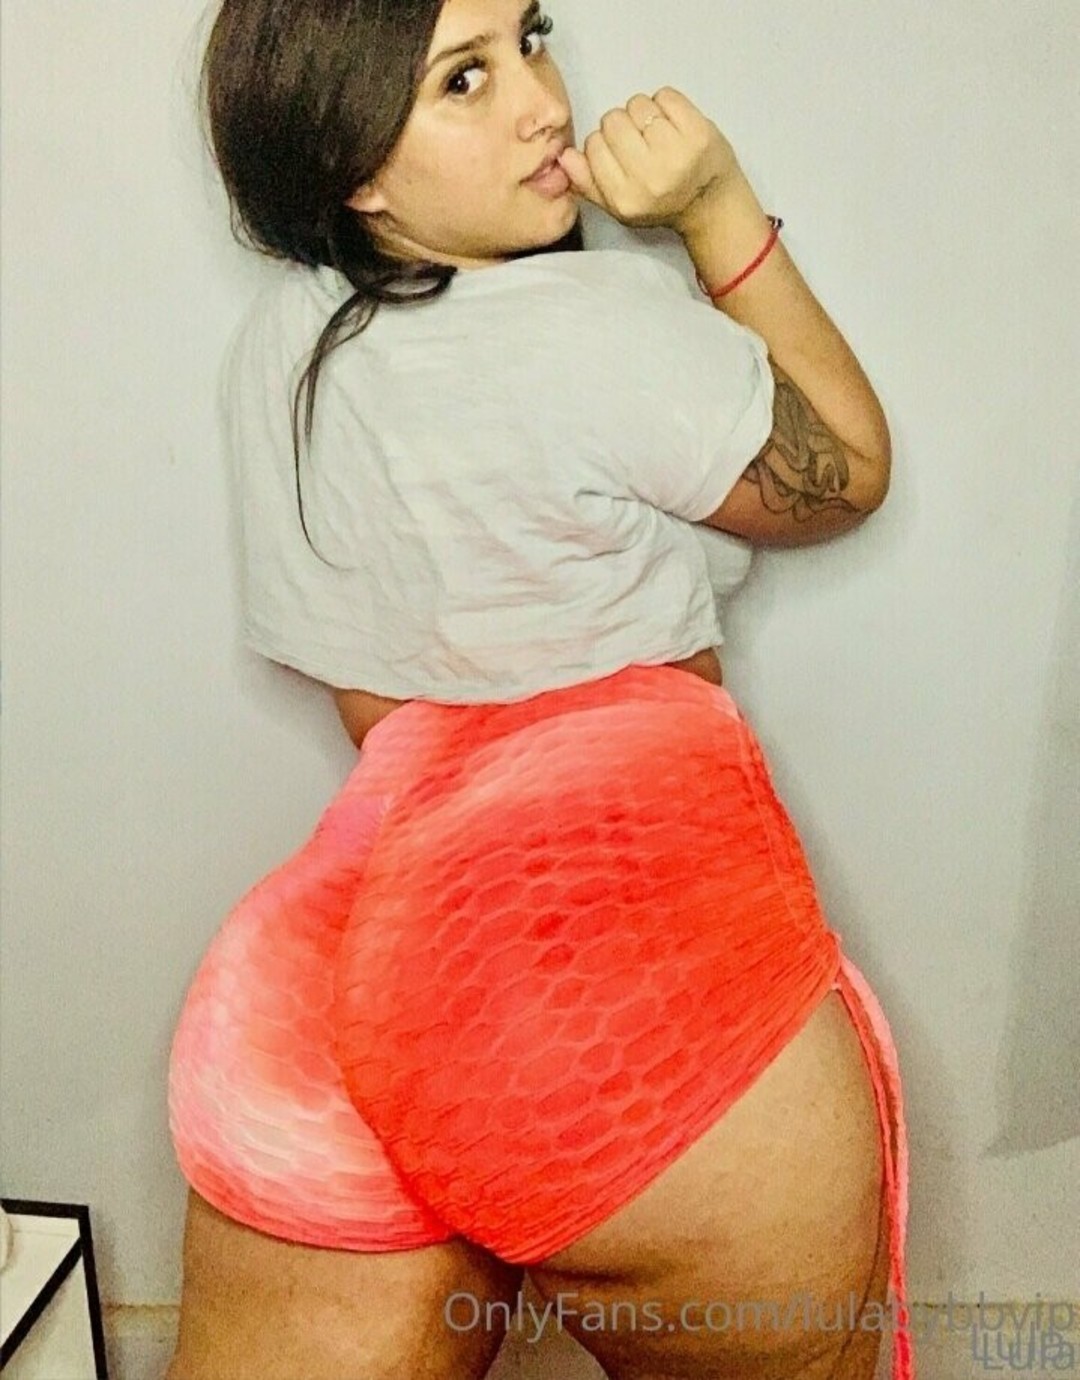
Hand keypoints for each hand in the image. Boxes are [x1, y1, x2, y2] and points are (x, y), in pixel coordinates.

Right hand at [556, 87, 740, 233]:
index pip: (594, 145)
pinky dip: (666, 103)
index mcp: (625, 197)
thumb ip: (588, 184)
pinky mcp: (698, 132)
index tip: (620, 152)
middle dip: (622, 124)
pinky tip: (673, 122)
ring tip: (657, 131)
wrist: (710, 203)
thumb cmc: (660, 204)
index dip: (604, 142)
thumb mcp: (619, 206)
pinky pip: (665, 95)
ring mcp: (676, 153)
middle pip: (612, 120)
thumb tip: (564, 155)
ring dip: (644, 111)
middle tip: (640, 140)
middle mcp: (649, 177)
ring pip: (638, 104)